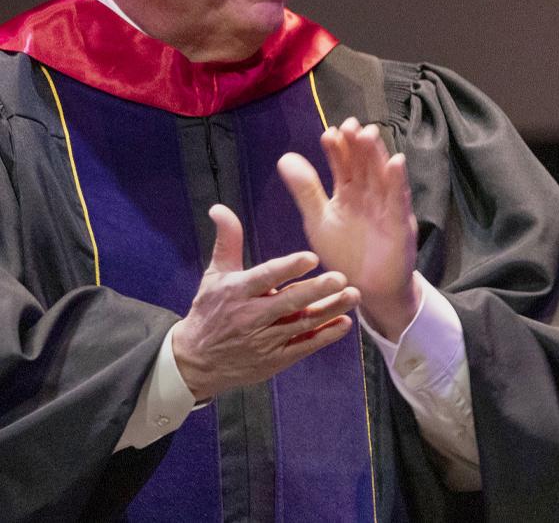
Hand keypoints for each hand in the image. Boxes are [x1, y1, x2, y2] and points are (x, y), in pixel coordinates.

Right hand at [173, 204, 359, 402]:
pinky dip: (324, 336)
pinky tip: (344, 323)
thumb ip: (227, 241)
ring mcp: (264, 340)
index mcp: (236, 292)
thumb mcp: (214, 275)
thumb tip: (220, 207)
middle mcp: (250, 316)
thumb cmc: (210, 310)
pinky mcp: (274, 359)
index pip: (265, 277)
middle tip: (341, 278)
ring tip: (353, 295)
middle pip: (288, 302)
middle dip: (316, 290)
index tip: (311, 257)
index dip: (288, 268)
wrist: (195, 361)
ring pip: (301, 324)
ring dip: (329, 310)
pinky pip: (303, 346)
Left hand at [280, 117, 419, 340]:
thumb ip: (305, 190)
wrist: (367, 288)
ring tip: (368, 134)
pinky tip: (396, 162)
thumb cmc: (344, 253)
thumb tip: (285, 157)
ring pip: (382, 175)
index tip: (328, 133)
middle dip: (357, 145)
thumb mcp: (318, 220)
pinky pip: (399, 199)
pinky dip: (398, 181)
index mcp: (348, 193)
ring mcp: (386, 207)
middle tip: (349, 125)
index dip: (337, 149)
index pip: (343, 165)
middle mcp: (369, 195)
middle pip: (363, 164)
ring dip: (377, 155)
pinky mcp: (400, 223)